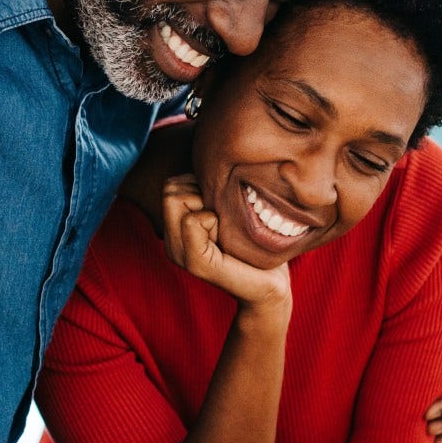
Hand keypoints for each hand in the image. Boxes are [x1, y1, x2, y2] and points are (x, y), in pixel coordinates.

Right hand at [162, 174, 291, 311]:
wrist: (271, 286)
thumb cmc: (255, 245)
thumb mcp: (228, 212)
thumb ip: (209, 192)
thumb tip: (208, 156)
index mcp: (175, 231)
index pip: (171, 184)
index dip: (199, 186)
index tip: (222, 209)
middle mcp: (171, 243)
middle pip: (170, 188)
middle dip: (200, 193)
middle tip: (224, 219)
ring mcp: (180, 255)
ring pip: (177, 199)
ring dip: (209, 206)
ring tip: (225, 229)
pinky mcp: (196, 264)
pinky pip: (192, 220)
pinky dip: (213, 219)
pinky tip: (226, 236)